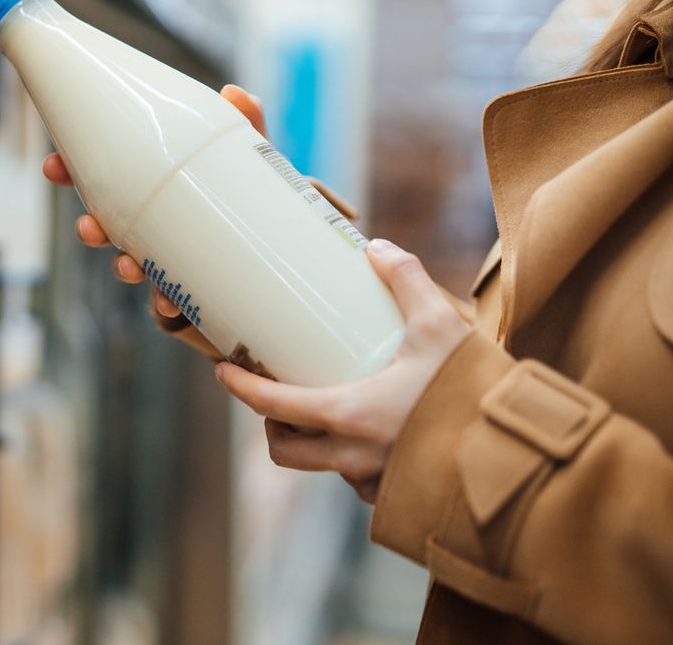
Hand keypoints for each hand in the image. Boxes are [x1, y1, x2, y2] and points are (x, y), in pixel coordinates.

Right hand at [42, 84, 267, 321]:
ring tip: (128, 267)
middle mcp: (152, 225)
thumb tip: (236, 93)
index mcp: (154, 188)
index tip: (52, 166)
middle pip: (107, 226)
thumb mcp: (249, 159)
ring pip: (130, 265)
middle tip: (89, 227)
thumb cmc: (250, 198)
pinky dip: (165, 302)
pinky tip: (170, 302)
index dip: (71, 173)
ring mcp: (165, 260)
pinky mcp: (187, 290)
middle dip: (91, 228)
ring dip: (122, 267)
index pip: (102, 177)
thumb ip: (245, 125)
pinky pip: (168, 300)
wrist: (273, 254)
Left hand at [215, 239, 471, 503]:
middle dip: (272, 426)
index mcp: (349, 415)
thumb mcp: (441, 326)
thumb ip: (407, 281)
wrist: (522, 455)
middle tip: (276, 398)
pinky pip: (358, 481)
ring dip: (314, 443)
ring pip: (322, 467)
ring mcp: (374, 482)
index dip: (241, 388)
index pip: (272, 406)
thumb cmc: (477, 392)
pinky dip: (352, 459)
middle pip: (285, 450)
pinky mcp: (398, 497)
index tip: (223, 371)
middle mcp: (352, 457)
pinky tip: (372, 435)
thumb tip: (375, 248)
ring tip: (327, 410)